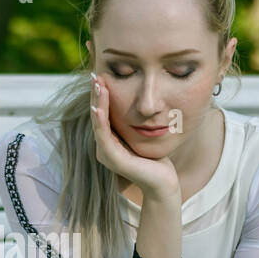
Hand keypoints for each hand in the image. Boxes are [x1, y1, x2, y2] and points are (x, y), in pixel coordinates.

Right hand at [91, 73, 179, 200]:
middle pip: (97, 115)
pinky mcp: (112, 159)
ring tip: (97, 85)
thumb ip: (135, 122)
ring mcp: (106, 153)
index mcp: (109, 141)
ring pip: (98, 123)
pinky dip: (100, 120)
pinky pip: (103, 135)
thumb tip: (141, 102)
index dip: (100, 96)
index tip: (101, 76)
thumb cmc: (156, 160)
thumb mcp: (143, 135)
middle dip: (96, 95)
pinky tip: (99, 107)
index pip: (102, 114)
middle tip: (95, 75)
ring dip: (97, 103)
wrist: (163, 183)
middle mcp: (103, 147)